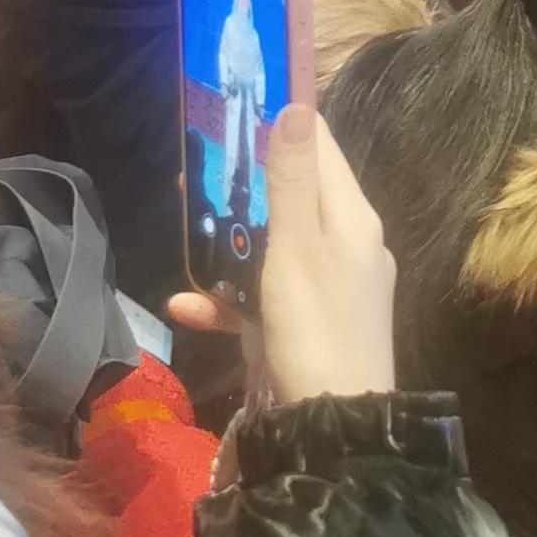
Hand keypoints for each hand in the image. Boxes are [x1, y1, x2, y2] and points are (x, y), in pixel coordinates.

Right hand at [168, 106, 395, 402]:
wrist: (336, 433)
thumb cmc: (315, 330)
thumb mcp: (297, 248)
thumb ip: (291, 180)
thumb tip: (296, 103)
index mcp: (351, 217)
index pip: (319, 145)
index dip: (279, 120)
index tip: (230, 107)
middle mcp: (347, 244)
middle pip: (291, 195)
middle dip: (240, 185)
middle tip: (189, 176)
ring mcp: (328, 288)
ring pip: (272, 247)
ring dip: (228, 243)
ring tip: (184, 233)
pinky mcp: (307, 327)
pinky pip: (265, 299)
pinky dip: (229, 300)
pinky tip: (186, 307)